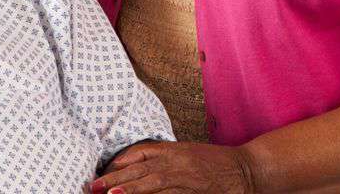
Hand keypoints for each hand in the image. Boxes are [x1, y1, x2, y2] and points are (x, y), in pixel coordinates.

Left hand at [89, 142, 254, 193]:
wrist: (245, 169)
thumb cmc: (209, 161)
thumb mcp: (179, 152)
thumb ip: (152, 155)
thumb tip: (121, 163)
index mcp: (169, 150)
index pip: (136, 156)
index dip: (116, 167)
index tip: (98, 176)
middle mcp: (175, 163)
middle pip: (140, 171)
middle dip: (115, 181)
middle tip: (94, 188)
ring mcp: (185, 180)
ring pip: (154, 186)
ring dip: (132, 191)